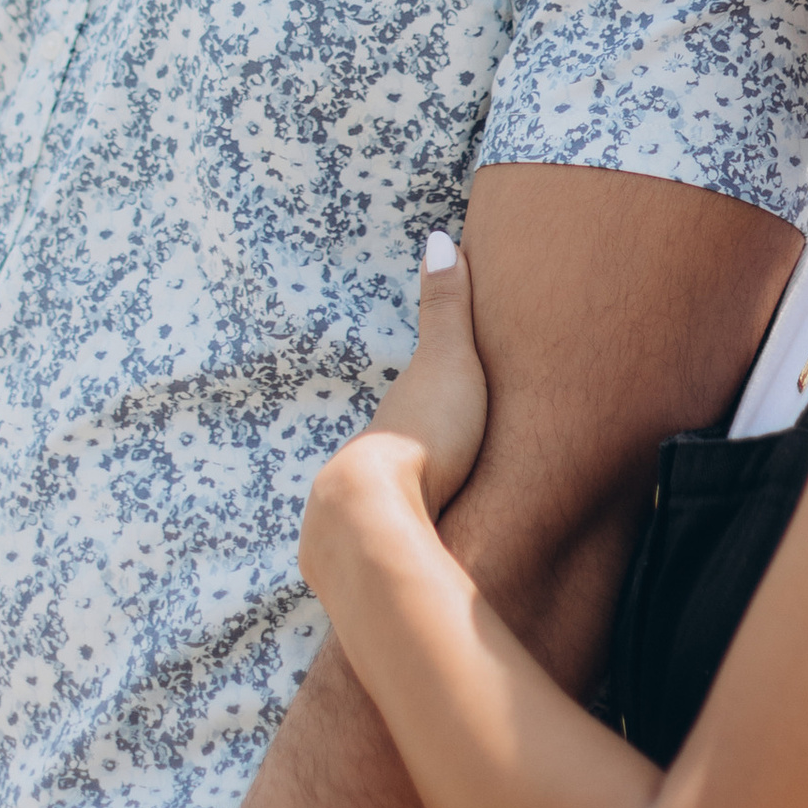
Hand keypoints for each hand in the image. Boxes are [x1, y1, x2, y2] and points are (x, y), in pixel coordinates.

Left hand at [304, 234, 486, 589]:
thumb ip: (446, 308)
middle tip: (439, 473)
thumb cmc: (425, 438)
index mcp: (394, 417)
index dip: (432, 406)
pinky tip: (405, 572)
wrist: (374, 521)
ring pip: (382, 514)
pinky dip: (395, 558)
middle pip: (393, 462)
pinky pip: (383, 558)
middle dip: (410, 468)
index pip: (415, 406)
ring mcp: (358, 517)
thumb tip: (440, 236)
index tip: (448, 408)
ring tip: (424, 529)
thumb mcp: (448, 364)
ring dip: (398, 519)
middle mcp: (366, 463)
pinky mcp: (362, 568)